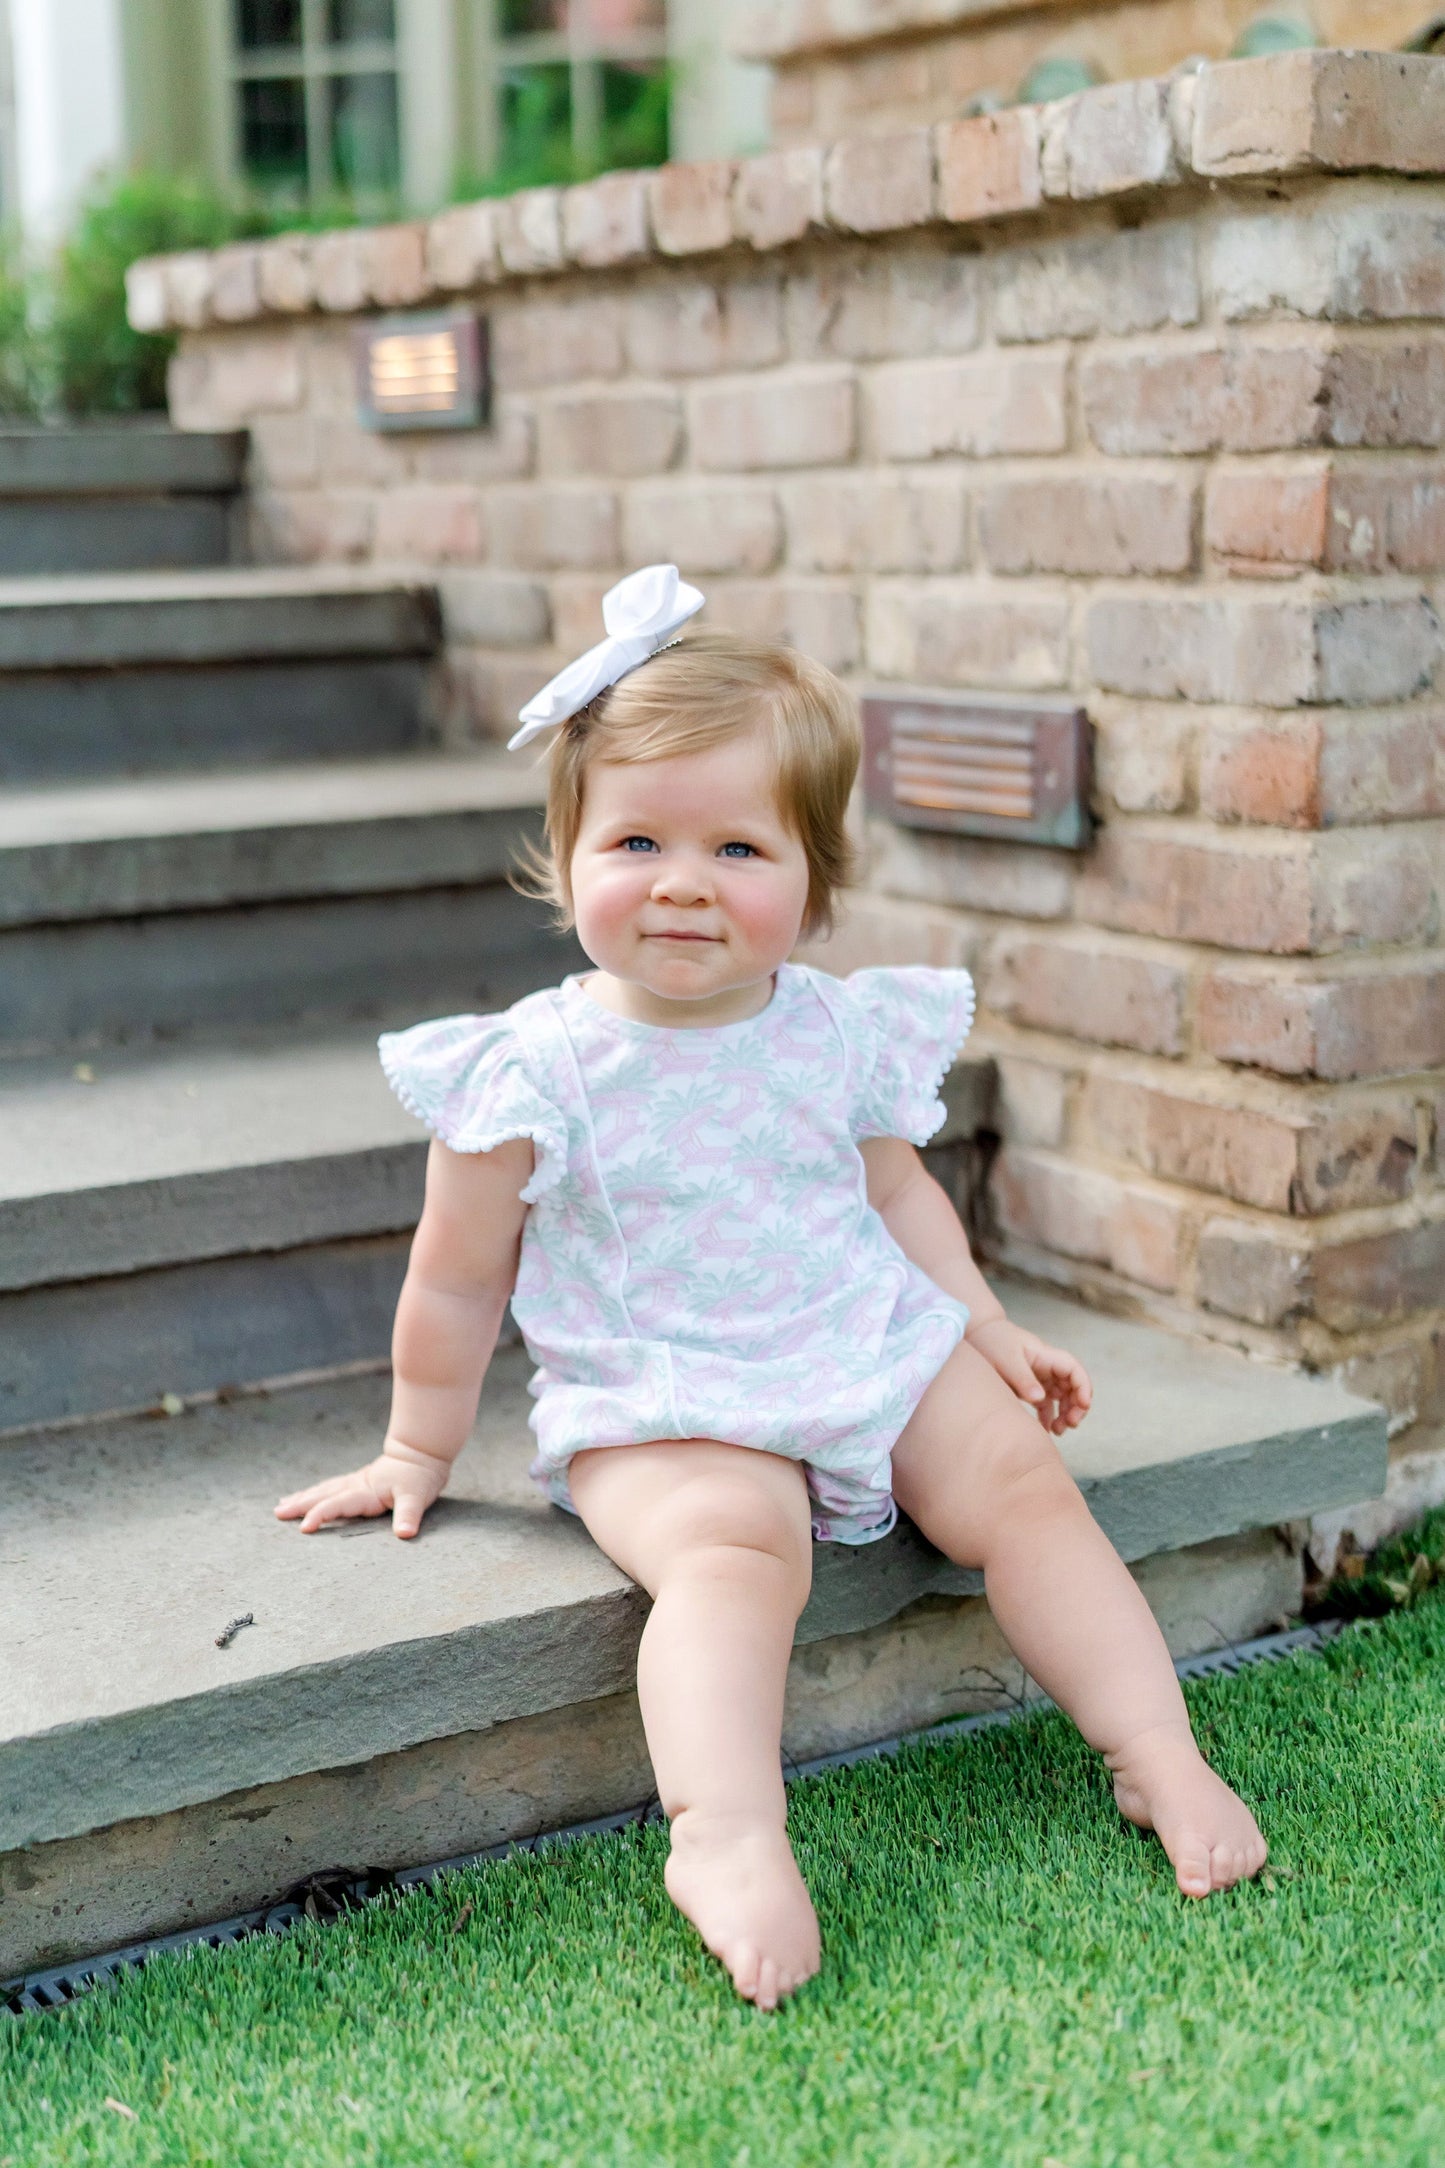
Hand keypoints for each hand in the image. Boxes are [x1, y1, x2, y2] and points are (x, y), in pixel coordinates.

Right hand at [274, 1440, 451, 1538]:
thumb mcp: (417, 1497)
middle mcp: (355, 1486)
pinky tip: (304, 1495)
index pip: (338, 1505)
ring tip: (281, 1506)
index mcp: (366, 1492)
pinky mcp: (357, 1481)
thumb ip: (409, 1515)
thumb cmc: (419, 1477)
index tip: (304, 1528)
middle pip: (323, 1496)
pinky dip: (314, 1492)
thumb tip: (405, 1534)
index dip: (321, 1515)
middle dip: (300, 1505)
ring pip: (323, 1490)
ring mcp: (354, 1482)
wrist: (421, 1453)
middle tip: (278, 1514)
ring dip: (302, 1498)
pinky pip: (330, 1488)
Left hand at [965, 1317, 1091, 1435]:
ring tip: (1057, 1431)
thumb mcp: (1006, 1359)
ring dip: (1065, 1414)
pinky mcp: (1030, 1387)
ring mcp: (1040, 1377)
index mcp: (1045, 1356)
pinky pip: (1046, 1404)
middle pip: (1073, 1386)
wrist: (977, 1334)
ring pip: (1063, 1397)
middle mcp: (1047, 1366)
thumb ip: (1023, 1379)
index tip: (1083, 1405)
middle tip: (1070, 1424)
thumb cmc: (992, 1341)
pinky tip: (1045, 1431)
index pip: (1074, 1369)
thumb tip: (1040, 1399)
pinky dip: (1049, 1417)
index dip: (1084, 1387)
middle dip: (1077, 1406)